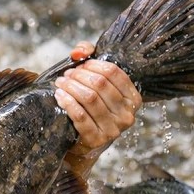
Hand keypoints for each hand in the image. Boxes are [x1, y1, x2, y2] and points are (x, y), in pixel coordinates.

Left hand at [55, 41, 141, 170]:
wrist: (85, 142)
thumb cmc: (92, 109)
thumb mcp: (97, 84)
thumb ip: (90, 59)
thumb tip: (79, 52)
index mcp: (133, 99)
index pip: (114, 73)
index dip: (93, 65)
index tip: (80, 65)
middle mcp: (127, 115)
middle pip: (100, 84)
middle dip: (79, 75)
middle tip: (66, 75)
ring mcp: (114, 129)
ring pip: (89, 98)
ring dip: (71, 87)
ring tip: (60, 83)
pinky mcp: (97, 140)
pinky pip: (80, 116)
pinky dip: (67, 102)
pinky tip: (59, 96)